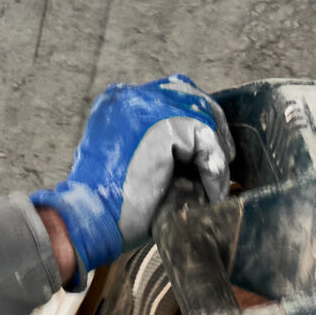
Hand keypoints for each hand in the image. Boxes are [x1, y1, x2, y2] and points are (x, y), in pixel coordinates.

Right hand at [35, 74, 232, 275]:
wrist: (94, 220)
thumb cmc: (113, 204)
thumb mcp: (134, 161)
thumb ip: (159, 143)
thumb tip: (199, 145)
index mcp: (121, 103)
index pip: (172, 94)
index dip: (197, 122)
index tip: (209, 154)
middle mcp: (131, 96)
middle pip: (191, 97)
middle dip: (213, 133)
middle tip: (222, 166)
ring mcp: (145, 105)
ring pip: (202, 119)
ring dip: (214, 156)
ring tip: (215, 187)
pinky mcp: (162, 125)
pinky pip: (205, 141)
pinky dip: (213, 170)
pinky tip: (211, 193)